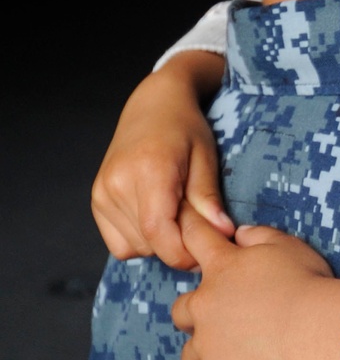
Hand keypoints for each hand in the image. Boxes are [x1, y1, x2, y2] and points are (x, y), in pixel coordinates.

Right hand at [92, 52, 231, 268]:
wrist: (152, 106)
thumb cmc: (185, 128)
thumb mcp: (206, 158)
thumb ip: (208, 199)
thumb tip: (223, 233)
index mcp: (149, 170)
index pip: (159, 232)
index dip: (183, 253)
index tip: (205, 251)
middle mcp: (118, 183)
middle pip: (149, 243)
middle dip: (177, 246)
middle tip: (196, 223)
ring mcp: (102, 193)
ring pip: (134, 247)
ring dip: (159, 243)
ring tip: (175, 213)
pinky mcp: (96, 200)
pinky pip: (119, 243)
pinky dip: (140, 240)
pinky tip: (156, 217)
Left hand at [172, 206, 339, 359]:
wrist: (313, 327)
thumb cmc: (306, 283)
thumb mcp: (286, 245)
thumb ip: (258, 236)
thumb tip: (239, 233)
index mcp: (222, 267)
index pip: (194, 239)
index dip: (189, 233)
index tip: (187, 233)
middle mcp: (205, 304)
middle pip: (180, 311)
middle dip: (195, 317)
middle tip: (224, 323)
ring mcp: (206, 345)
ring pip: (190, 356)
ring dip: (206, 358)